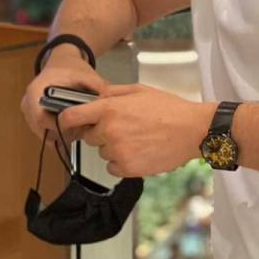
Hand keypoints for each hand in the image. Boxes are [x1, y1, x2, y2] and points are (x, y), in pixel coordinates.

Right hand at [21, 52, 107, 141]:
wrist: (61, 62)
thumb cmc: (70, 68)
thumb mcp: (86, 74)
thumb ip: (98, 86)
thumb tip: (107, 101)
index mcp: (35, 91)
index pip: (40, 119)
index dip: (58, 126)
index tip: (77, 125)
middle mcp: (28, 103)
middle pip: (42, 130)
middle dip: (63, 133)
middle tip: (82, 129)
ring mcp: (29, 113)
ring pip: (45, 135)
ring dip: (62, 135)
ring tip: (79, 126)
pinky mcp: (35, 118)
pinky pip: (47, 133)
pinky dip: (60, 133)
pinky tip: (74, 126)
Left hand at [57, 83, 215, 176]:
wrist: (192, 130)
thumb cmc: (168, 108)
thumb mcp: (138, 90)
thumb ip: (112, 93)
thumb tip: (95, 98)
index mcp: (108, 108)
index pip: (71, 117)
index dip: (66, 121)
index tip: (67, 123)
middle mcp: (108, 130)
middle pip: (88, 137)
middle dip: (99, 133)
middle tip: (122, 128)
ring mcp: (117, 151)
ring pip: (102, 153)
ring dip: (112, 148)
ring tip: (136, 139)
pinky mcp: (127, 168)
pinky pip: (112, 167)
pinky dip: (121, 163)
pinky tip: (138, 152)